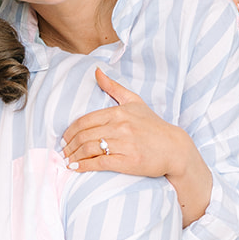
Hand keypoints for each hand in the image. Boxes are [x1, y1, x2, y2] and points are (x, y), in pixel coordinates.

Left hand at [62, 68, 192, 179]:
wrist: (175, 148)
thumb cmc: (154, 125)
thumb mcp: (135, 102)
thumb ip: (113, 87)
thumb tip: (96, 71)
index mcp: (118, 112)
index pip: (85, 121)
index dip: (70, 131)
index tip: (65, 139)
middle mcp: (120, 127)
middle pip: (84, 136)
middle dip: (69, 145)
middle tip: (63, 151)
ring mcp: (124, 145)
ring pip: (89, 149)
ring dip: (74, 156)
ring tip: (68, 161)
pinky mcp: (129, 162)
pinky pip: (100, 163)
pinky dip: (84, 166)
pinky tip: (77, 168)